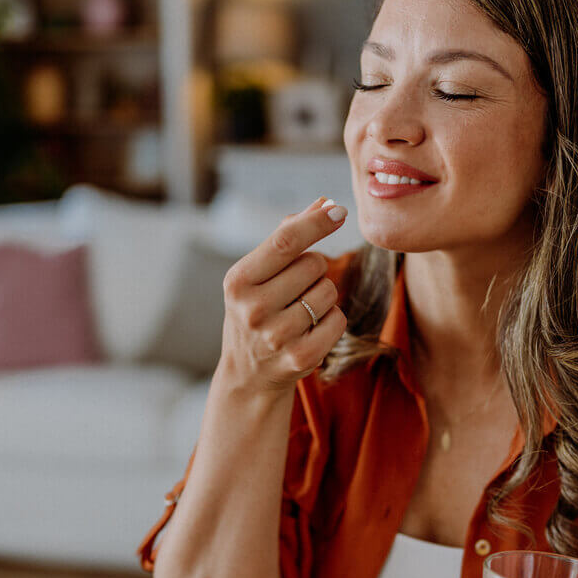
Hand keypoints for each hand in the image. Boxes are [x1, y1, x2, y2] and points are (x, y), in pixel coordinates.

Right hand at [217, 197, 348, 394]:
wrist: (248, 374)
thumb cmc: (256, 310)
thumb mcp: (257, 275)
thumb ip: (287, 237)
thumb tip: (325, 203)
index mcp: (238, 281)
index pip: (285, 242)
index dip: (316, 223)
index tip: (339, 211)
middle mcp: (252, 309)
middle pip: (315, 264)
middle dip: (315, 268)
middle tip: (296, 288)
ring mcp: (276, 336)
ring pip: (329, 291)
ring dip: (324, 295)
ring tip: (301, 310)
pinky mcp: (300, 357)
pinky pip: (338, 320)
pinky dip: (332, 320)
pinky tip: (311, 329)